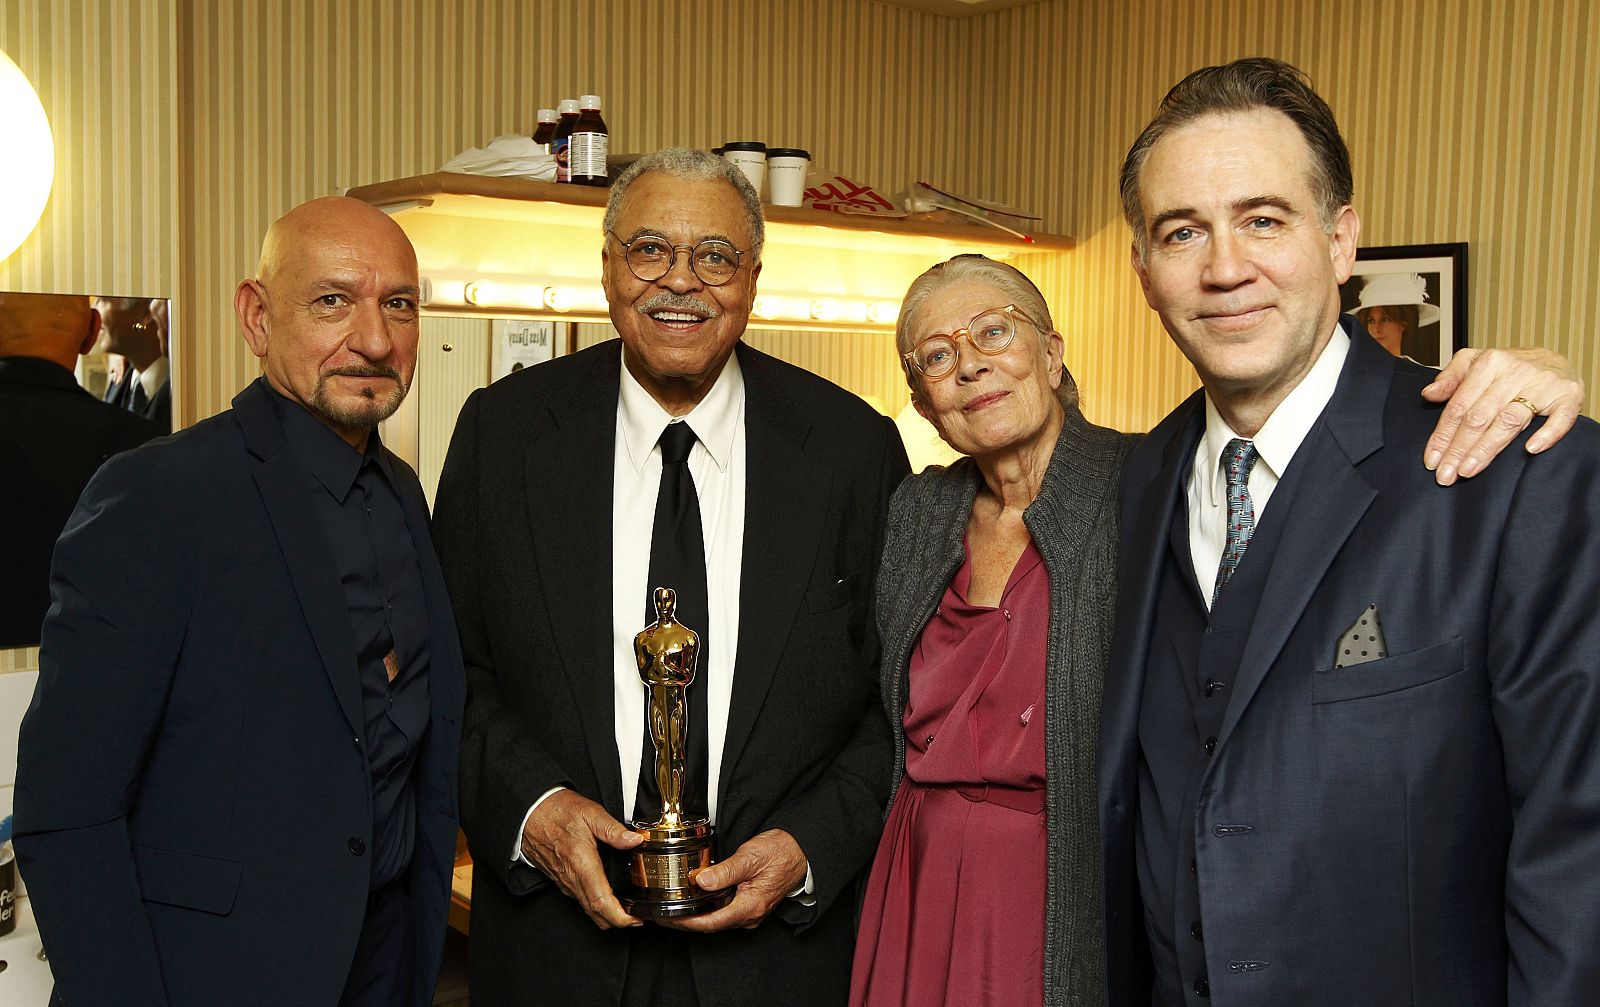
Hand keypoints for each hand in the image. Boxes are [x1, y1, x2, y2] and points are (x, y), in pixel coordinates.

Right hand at [520, 789, 642, 929]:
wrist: (530, 813)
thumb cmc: (557, 811)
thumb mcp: (590, 812)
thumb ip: (613, 829)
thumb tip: (635, 840)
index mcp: (581, 864)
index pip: (601, 902)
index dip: (620, 917)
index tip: (636, 919)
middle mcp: (572, 878)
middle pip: (596, 913)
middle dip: (618, 922)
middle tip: (638, 918)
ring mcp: (565, 882)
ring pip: (588, 909)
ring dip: (607, 916)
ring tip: (628, 911)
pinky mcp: (561, 881)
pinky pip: (580, 900)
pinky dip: (596, 907)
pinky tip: (608, 898)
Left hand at [657, 829, 807, 932]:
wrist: (801, 850)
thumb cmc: (781, 852)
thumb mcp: (750, 857)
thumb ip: (725, 871)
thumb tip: (701, 882)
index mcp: (750, 906)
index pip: (711, 922)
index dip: (686, 922)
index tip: (666, 918)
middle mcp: (750, 914)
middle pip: (711, 924)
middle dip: (684, 921)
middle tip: (661, 913)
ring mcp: (750, 910)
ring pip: (716, 919)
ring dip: (694, 915)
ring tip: (671, 907)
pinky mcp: (749, 903)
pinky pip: (723, 911)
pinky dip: (706, 908)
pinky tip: (694, 900)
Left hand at [1422, 346, 1585, 484]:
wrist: (1555, 359)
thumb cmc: (1509, 367)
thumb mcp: (1475, 361)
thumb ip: (1450, 377)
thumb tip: (1429, 394)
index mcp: (1489, 364)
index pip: (1459, 406)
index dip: (1443, 435)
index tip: (1431, 460)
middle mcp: (1515, 373)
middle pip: (1480, 417)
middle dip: (1459, 449)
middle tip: (1446, 475)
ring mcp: (1543, 384)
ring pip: (1510, 421)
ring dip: (1487, 449)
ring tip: (1468, 471)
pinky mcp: (1569, 396)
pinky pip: (1560, 418)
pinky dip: (1547, 434)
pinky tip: (1530, 450)